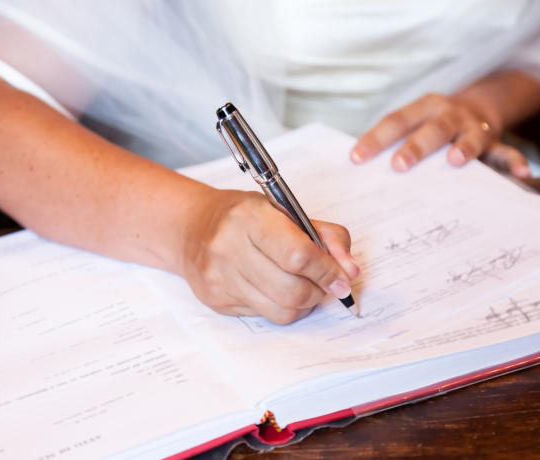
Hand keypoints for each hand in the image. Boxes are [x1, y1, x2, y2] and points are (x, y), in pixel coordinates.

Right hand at [182, 189, 359, 323]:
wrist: (190, 227)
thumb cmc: (242, 216)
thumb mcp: (285, 209)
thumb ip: (325, 236)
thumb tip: (349, 271)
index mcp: (250, 216)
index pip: (298, 255)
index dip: (327, 270)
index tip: (342, 277)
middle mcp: (229, 247)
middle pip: (292, 290)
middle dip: (319, 291)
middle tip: (325, 284)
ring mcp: (220, 277)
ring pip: (281, 310)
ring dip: (304, 303)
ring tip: (304, 286)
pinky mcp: (217, 301)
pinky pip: (265, 316)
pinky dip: (281, 307)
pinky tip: (276, 289)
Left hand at [350, 93, 531, 177]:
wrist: (477, 105)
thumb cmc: (432, 124)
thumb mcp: (414, 123)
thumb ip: (393, 142)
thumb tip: (356, 165)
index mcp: (423, 108)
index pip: (396, 122)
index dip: (375, 139)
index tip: (356, 157)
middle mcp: (450, 114)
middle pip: (432, 129)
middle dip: (416, 147)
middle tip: (399, 166)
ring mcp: (474, 126)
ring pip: (471, 136)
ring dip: (465, 148)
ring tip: (456, 161)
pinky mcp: (495, 141)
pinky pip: (507, 152)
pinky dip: (515, 163)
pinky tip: (522, 175)